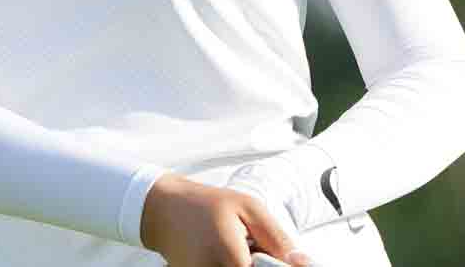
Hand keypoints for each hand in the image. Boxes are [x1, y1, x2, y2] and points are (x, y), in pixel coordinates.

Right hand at [138, 172, 309, 266]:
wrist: (162, 209)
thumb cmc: (205, 204)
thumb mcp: (248, 208)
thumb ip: (278, 238)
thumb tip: (302, 262)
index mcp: (232, 258)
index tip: (277, 259)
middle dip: (260, 265)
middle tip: (253, 249)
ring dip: (245, 265)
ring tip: (237, 249)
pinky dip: (230, 266)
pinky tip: (224, 255)